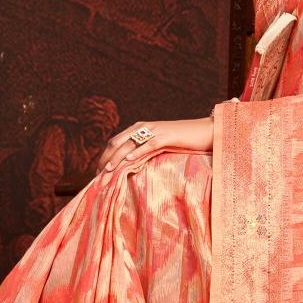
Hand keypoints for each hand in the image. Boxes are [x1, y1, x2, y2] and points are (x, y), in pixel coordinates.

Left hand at [98, 116, 213, 171]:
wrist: (205, 131)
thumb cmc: (185, 141)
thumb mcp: (161, 146)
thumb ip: (146, 151)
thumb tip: (132, 165)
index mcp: (140, 129)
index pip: (115, 141)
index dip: (104, 155)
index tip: (97, 171)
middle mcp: (144, 127)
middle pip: (116, 142)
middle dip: (105, 158)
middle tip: (97, 175)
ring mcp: (155, 131)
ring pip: (128, 144)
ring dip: (116, 158)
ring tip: (107, 171)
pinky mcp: (166, 137)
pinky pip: (148, 145)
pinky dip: (136, 153)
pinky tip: (128, 161)